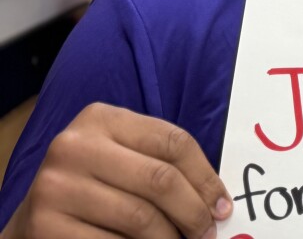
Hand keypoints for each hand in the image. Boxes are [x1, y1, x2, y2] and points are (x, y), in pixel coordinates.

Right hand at [2, 103, 230, 237]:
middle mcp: (74, 146)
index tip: (222, 206)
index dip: (207, 178)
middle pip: (161, 179)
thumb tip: (217, 202)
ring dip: (170, 238)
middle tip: (207, 232)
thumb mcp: (125, 157)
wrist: (36, 214)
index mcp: (101, 118)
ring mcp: (56, 186)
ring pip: (140, 217)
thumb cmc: (96, 183)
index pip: (174, 142)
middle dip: (194, 212)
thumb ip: (164, 164)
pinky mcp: (46, 225)